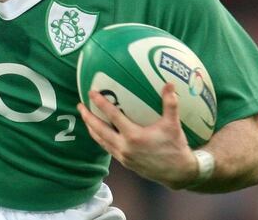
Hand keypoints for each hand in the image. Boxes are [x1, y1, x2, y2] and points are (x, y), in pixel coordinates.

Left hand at [77, 83, 198, 188]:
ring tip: (85, 117)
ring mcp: (122, 156)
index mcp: (134, 136)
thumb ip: (170, 104)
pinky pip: (107, 148)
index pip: (113, 116)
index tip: (91, 93)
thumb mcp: (173, 125)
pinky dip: (100, 138)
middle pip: (99, 130)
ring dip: (91, 128)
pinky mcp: (124, 162)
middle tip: (79, 105)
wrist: (178, 173)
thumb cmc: (175, 147)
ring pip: (101, 140)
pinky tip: (98, 132)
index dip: (101, 103)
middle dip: (87, 117)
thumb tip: (169, 84)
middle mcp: (124, 147)